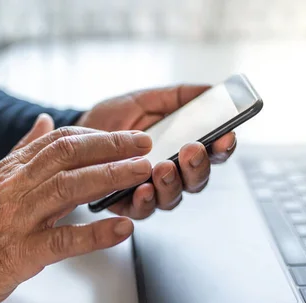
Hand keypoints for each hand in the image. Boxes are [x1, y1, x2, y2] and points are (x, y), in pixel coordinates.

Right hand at [0, 114, 152, 302]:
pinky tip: (123, 229)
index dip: (100, 136)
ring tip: (141, 173)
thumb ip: (23, 150)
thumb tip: (45, 121)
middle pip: (68, 155)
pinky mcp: (20, 252)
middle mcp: (14, 187)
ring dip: (110, 177)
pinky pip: (63, 240)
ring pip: (68, 188)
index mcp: (12, 170)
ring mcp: (17, 218)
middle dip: (112, 147)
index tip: (129, 137)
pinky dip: (96, 234)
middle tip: (145, 146)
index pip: (61, 141)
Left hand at [77, 85, 236, 218]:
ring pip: (173, 197)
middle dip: (198, 166)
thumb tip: (210, 89)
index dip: (223, 147)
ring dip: (172, 183)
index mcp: (182, 150)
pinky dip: (145, 201)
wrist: (79, 132)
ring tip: (164, 168)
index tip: (226, 136)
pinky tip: (143, 188)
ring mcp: (151, 191)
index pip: (212, 153)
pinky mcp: (127, 204)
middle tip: (192, 150)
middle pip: (197, 180)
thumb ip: (178, 97)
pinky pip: (142, 210)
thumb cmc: (115, 118)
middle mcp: (172, 174)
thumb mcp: (147, 100)